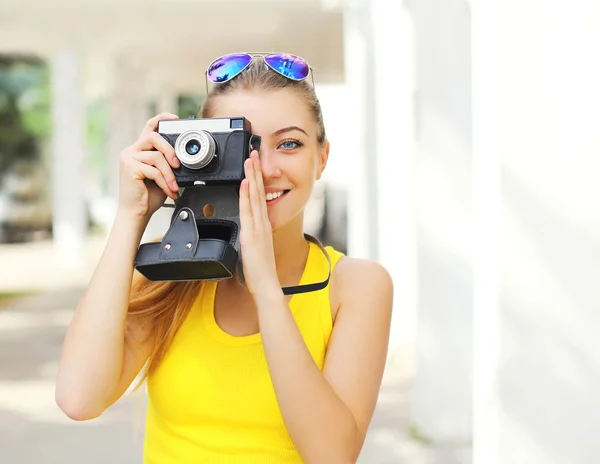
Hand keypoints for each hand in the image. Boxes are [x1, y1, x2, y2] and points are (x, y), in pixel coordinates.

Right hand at [117, 113, 181, 218]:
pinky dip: (165, 182)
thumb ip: (168, 163)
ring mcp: (128, 158)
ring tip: (174, 187)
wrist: (137, 212)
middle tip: (178, 165)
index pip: (149, 127)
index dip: (162, 119)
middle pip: (154, 137)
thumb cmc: (148, 195)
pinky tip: (169, 191)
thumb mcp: (162, 175)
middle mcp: (132, 151)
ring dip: (170, 174)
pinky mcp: (130, 168)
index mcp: (140, 150)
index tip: (175, 118)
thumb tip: (183, 158)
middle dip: (170, 150)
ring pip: (156, 156)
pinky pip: (154, 170)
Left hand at [238, 151, 280, 297]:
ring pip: (254, 196)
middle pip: (259, 192)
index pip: (260, 197)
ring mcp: (258, 227)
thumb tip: (244, 233)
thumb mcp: (254, 250)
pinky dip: (247, 195)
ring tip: (249, 159)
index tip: (254, 165)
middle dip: (255, 171)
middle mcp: (262, 223)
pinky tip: (245, 183)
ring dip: (252, 176)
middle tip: (252, 152)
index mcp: (262, 226)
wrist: (266, 286)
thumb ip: (250, 238)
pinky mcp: (251, 234)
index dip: (257, 180)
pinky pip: (248, 210)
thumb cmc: (259, 272)